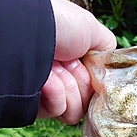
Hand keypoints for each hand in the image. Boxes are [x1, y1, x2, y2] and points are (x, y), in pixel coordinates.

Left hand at [38, 0, 115, 123]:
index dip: (96, 81)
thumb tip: (111, 71)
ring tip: (54, 72)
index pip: (95, 84)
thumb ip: (106, 51)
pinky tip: (46, 82)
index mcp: (73, 59)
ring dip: (69, 90)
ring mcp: (48, 93)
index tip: (94, 72)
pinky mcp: (36, 106)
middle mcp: (60, 76)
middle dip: (82, 85)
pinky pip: (59, 112)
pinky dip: (56, 97)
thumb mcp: (91, 29)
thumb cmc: (56, 25)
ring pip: (75, 110)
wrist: (24, 35)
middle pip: (87, 100)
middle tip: (70, 66)